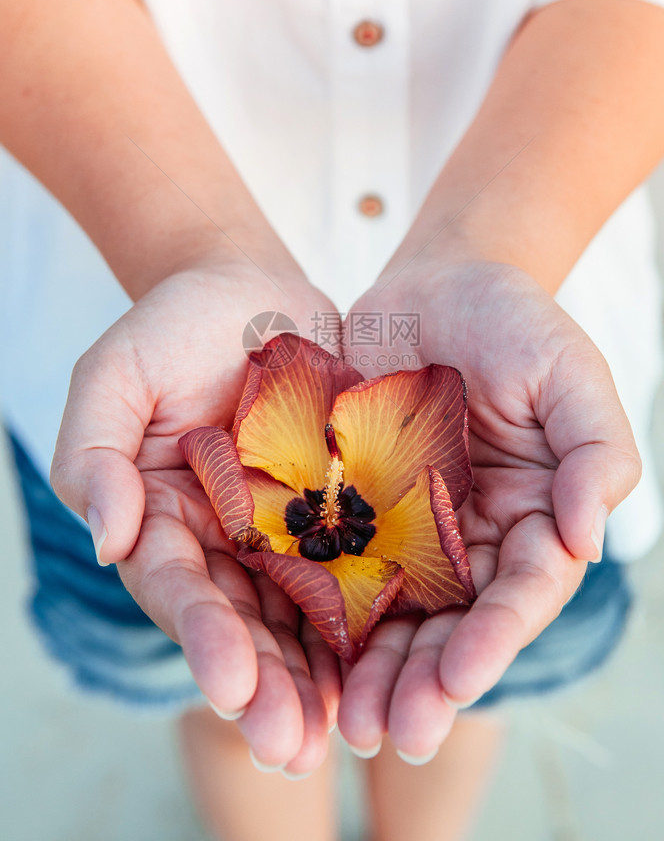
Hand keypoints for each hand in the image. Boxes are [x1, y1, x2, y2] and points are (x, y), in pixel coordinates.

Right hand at [50, 260, 340, 773]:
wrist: (251, 290)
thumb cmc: (172, 327)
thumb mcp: (114, 376)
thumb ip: (95, 454)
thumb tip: (107, 539)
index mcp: (164, 520)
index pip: (178, 589)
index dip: (202, 637)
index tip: (231, 685)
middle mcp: (225, 542)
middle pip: (242, 623)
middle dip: (265, 686)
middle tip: (292, 744)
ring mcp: (286, 533)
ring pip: (303, 616)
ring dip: (321, 679)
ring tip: (344, 734)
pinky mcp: (343, 512)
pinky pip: (359, 569)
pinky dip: (373, 620)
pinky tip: (397, 665)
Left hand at [337, 259, 640, 757]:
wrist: (434, 283)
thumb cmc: (514, 321)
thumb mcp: (570, 371)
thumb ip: (596, 449)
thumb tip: (590, 536)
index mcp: (534, 517)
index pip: (522, 591)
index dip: (495, 639)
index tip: (458, 679)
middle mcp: (472, 538)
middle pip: (454, 623)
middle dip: (426, 681)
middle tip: (390, 733)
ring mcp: (409, 527)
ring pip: (393, 614)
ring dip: (371, 672)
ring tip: (346, 726)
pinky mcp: (352, 508)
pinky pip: (335, 566)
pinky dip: (320, 614)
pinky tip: (295, 656)